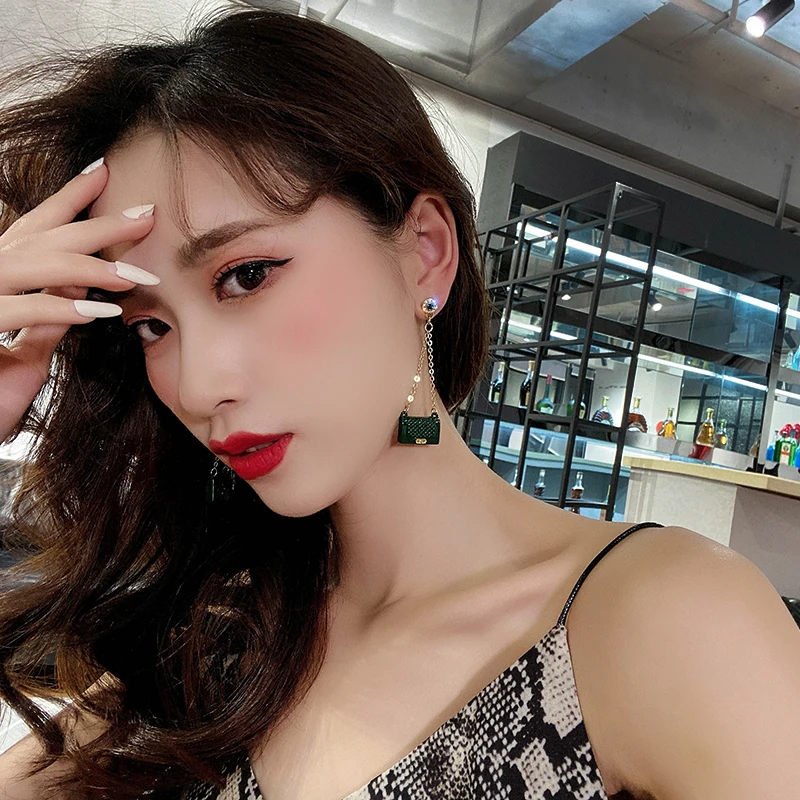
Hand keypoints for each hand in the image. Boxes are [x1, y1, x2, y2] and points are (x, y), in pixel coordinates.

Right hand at [0, 158, 157, 444]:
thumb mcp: (26, 346)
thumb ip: (49, 315)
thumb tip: (83, 288)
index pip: (36, 226)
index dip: (69, 198)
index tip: (106, 173)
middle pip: (43, 238)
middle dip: (98, 224)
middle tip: (148, 214)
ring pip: (34, 266)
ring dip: (91, 266)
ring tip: (137, 274)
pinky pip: (22, 312)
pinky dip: (62, 309)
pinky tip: (102, 311)